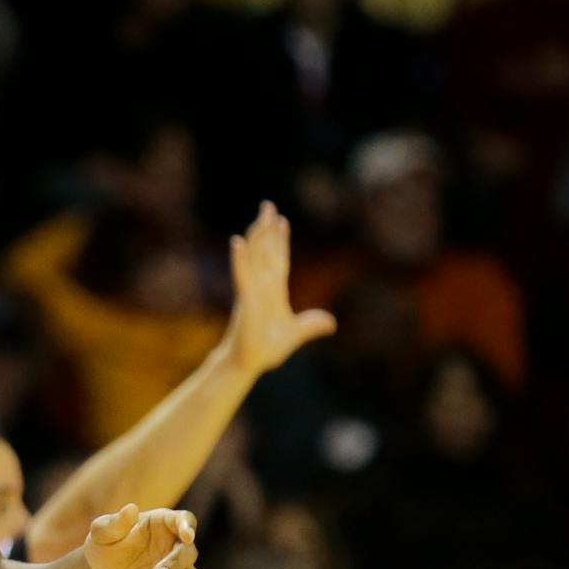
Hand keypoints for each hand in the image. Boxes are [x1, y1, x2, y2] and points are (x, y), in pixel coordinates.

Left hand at [84, 505, 202, 568]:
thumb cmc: (103, 547)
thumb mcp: (101, 534)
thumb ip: (114, 523)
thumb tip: (131, 509)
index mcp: (163, 524)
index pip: (185, 519)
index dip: (188, 526)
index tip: (187, 536)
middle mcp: (175, 546)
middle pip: (190, 553)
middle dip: (175, 566)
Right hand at [226, 202, 335, 377]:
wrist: (248, 363)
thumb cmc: (265, 349)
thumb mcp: (295, 334)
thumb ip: (311, 326)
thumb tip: (331, 322)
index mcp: (274, 292)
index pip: (279, 260)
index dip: (281, 241)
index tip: (282, 221)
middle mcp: (263, 286)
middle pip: (266, 251)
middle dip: (267, 229)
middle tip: (267, 205)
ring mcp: (253, 291)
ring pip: (256, 257)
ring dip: (257, 235)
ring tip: (259, 216)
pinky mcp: (245, 299)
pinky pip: (243, 275)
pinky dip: (240, 258)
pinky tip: (237, 241)